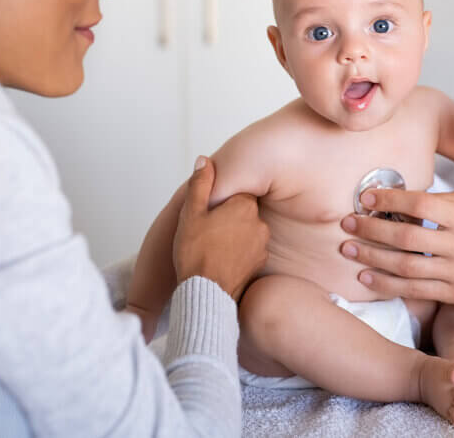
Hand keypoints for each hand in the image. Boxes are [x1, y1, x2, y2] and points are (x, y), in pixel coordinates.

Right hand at [173, 157, 269, 300]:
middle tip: (206, 230)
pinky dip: (236, 253)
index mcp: (245, 206)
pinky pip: (248, 251)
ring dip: (233, 236)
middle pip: (242, 212)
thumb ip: (200, 184)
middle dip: (227, 218)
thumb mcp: (192, 213)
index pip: (238, 192)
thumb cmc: (196, 253)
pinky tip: (220, 260)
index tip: (208, 213)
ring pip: (246, 231)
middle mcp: (259, 223)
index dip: (221, 201)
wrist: (206, 293)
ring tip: (211, 247)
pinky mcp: (259, 264)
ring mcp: (261, 245)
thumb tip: (204, 160)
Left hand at [339, 188, 453, 304]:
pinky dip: (387, 285)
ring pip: (406, 267)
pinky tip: (366, 277)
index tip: (367, 197)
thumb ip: (440, 202)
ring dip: (372, 258)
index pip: (422, 204)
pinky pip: (415, 291)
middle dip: (372, 229)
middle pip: (407, 236)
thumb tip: (399, 198)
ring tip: (349, 249)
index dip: (391, 199)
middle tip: (347, 223)